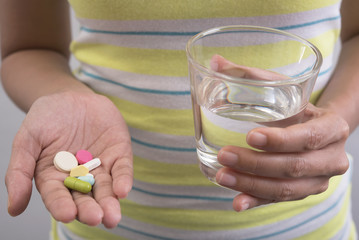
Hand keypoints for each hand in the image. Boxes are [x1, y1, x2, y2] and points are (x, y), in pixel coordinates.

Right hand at [5, 91, 132, 227]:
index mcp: (54, 178)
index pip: (57, 196)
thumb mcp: (27, 139)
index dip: (61, 206)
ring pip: (105, 188)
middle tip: (96, 218)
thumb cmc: (46, 118)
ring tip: (112, 216)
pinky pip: (122, 168)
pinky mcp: (118, 154)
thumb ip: (20, 170)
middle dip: (90, 209)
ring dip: (110, 202)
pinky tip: (123, 190)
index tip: (67, 214)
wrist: (70, 96)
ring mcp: (100, 166)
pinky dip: (123, 179)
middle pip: (84, 197)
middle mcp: (79, 177)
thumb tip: (13, 209)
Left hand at [211, 55, 349, 210]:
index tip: (250, 135)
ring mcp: (319, 180)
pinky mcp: (304, 192)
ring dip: (251, 184)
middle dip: (256, 164)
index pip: (307, 138)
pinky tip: (237, 202)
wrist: (321, 130)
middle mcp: (330, 159)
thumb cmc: (299, 107)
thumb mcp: (284, 90)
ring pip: (285, 189)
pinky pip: (279, 201)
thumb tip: (215, 62)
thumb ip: (251, 76)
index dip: (279, 140)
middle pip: (293, 167)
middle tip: (225, 155)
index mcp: (331, 129)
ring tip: (222, 176)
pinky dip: (256, 201)